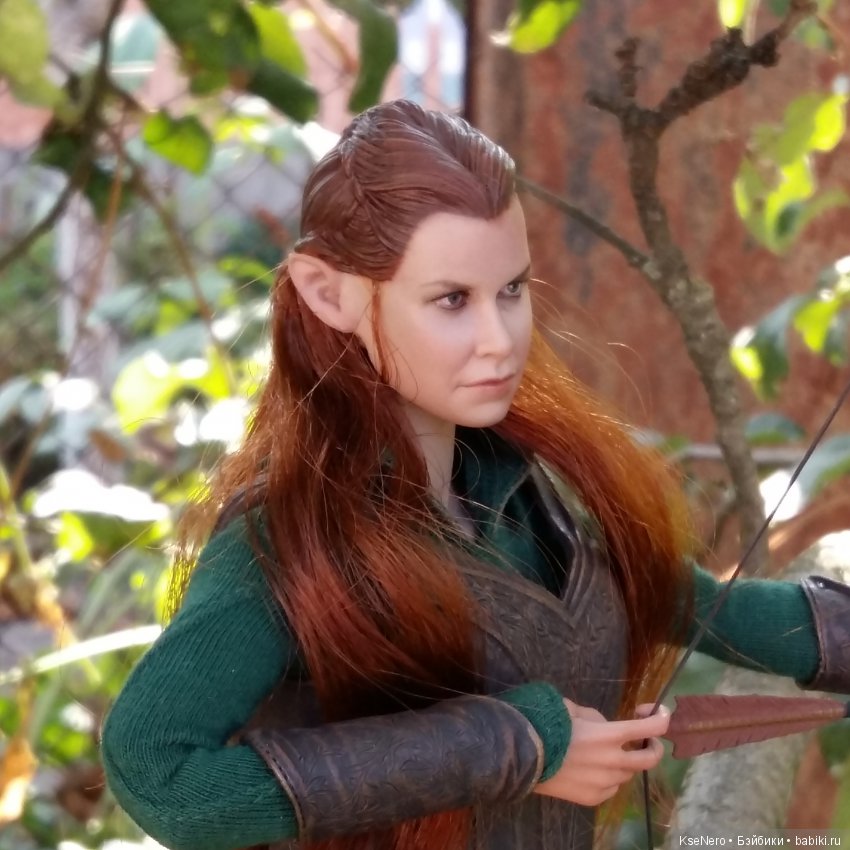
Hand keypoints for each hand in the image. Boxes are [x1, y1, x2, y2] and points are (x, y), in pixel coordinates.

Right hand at [532, 699, 668, 806]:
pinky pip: (611, 787)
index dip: (661, 718)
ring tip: (607, 754)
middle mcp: (613, 761)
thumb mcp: (571, 708)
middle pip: (650, 759)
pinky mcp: (594, 797)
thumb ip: (594, 717)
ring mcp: (605, 782)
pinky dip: (609, 778)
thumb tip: (605, 725)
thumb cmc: (546, 726)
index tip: (659, 712)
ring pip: (628, 773)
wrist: (524, 756)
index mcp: (609, 735)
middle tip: (647, 740)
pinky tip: (593, 770)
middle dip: (653, 747)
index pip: (650, 728)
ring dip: (625, 762)